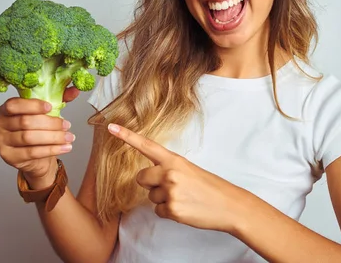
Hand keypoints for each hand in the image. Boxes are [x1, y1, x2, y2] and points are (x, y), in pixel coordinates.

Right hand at [0, 87, 80, 187]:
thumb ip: (60, 98)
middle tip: (67, 125)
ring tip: (69, 137)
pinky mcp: (9, 157)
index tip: (50, 107)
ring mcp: (2, 142)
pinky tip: (64, 147)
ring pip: (29, 138)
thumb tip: (75, 90)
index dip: (33, 106)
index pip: (14, 105)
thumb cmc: (38, 129)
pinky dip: (51, 150)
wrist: (35, 156)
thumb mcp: (47, 112)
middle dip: (50, 123)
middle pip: (25, 122)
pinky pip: (32, 152)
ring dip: (53, 137)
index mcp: (6, 109)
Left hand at [107, 123, 247, 232]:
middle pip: (140, 178)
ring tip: (184, 198)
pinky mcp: (172, 209)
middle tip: (170, 187)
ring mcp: (170, 192)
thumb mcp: (190, 170)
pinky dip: (169, 212)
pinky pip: (158, 211)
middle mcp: (169, 173)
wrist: (230, 205)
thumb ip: (169, 169)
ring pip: (151, 197)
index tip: (110, 127)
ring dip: (163, 200)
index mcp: (174, 160)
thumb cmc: (211, 187)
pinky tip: (185, 209)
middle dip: (149, 184)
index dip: (127, 136)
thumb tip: (153, 177)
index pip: (146, 145)